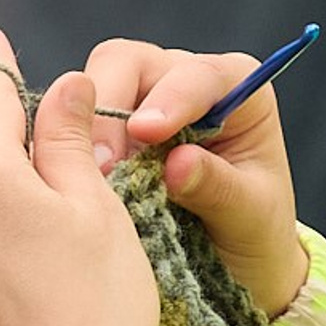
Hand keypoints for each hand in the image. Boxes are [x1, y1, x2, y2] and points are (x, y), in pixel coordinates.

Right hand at [85, 40, 310, 318]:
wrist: (236, 261)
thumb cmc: (254, 228)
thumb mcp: (251, 215)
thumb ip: (218, 187)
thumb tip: (177, 163)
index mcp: (236, 87)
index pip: (197, 75)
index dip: (169, 98)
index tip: (145, 132)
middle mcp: (183, 80)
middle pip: (129, 63)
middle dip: (111, 108)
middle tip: (102, 165)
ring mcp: (140, 99)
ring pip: (94, 86)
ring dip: (85, 128)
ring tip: (90, 179)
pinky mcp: (109, 127)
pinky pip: (77, 119)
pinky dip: (72, 144)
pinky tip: (75, 179)